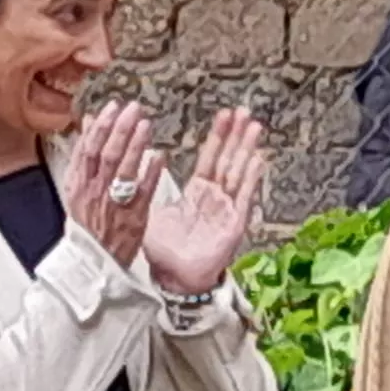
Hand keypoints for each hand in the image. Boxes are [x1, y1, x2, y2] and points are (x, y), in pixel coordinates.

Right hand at [66, 101, 163, 266]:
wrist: (95, 261)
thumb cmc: (88, 223)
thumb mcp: (77, 187)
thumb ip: (84, 153)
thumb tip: (87, 121)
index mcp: (78, 183)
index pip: (88, 148)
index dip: (100, 126)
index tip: (113, 107)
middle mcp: (95, 191)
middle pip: (107, 154)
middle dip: (120, 129)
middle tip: (134, 109)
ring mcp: (114, 203)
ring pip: (124, 169)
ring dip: (136, 145)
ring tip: (146, 125)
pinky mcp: (134, 216)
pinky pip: (143, 191)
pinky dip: (151, 172)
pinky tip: (161, 156)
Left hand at [145, 107, 266, 295]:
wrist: (176, 280)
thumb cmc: (166, 252)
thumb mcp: (151, 213)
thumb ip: (144, 188)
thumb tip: (132, 167)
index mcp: (197, 193)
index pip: (209, 158)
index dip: (218, 137)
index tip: (224, 115)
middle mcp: (215, 198)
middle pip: (228, 159)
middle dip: (235, 135)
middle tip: (243, 110)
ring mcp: (227, 209)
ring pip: (238, 172)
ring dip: (247, 149)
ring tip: (254, 126)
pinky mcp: (234, 223)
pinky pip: (243, 197)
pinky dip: (251, 178)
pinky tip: (258, 159)